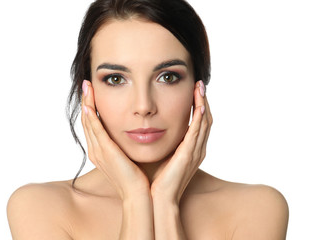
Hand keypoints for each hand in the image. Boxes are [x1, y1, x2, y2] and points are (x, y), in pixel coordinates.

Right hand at [81, 80, 149, 199]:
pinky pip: (96, 131)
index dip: (91, 109)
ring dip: (87, 104)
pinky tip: (90, 106)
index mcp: (101, 152)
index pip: (93, 125)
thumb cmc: (137, 177)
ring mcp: (99, 152)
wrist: (138, 194)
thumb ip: (125, 145)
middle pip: (87, 122)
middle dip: (86, 102)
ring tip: (87, 88)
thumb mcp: (128, 157)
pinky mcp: (106, 152)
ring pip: (89, 123)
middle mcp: (96, 151)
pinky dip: (91, 118)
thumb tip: (133, 132)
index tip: (92, 93)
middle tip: (86, 85)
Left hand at [150, 80, 212, 203]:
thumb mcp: (164, 157)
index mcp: (192, 150)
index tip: (194, 91)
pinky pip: (197, 132)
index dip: (199, 106)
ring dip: (203, 104)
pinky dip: (199, 118)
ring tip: (200, 88)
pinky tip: (199, 104)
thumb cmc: (159, 180)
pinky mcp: (189, 155)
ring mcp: (195, 152)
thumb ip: (165, 144)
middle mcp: (198, 149)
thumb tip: (155, 129)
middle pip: (206, 119)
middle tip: (200, 84)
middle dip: (203, 101)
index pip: (199, 123)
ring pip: (204, 122)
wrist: (160, 199)